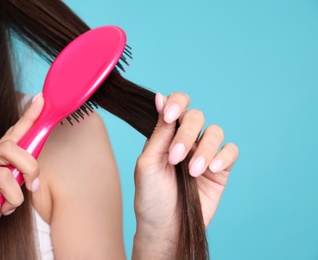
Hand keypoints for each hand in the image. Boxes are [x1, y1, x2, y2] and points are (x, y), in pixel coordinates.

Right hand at [0, 94, 43, 257]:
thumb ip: (11, 185)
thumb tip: (30, 180)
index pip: (11, 134)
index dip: (28, 117)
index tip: (40, 99)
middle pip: (12, 148)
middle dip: (30, 168)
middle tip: (32, 186)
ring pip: (5, 176)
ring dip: (13, 199)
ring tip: (3, 210)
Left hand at [132, 92, 237, 257]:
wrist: (166, 228)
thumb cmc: (151, 198)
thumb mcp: (148, 163)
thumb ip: (158, 133)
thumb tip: (160, 97)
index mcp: (165, 136)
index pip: (176, 106)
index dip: (177, 103)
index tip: (171, 117)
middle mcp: (185, 140)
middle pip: (196, 116)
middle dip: (187, 134)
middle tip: (175, 158)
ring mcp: (203, 154)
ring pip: (215, 132)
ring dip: (204, 149)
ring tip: (192, 171)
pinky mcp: (220, 169)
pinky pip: (231, 150)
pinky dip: (224, 155)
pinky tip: (212, 169)